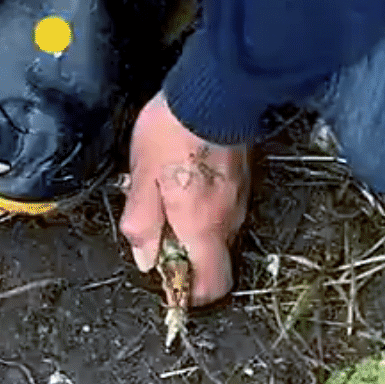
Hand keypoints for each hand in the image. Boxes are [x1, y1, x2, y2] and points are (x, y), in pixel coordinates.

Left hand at [119, 92, 250, 305]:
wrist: (212, 92)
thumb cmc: (174, 133)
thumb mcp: (142, 178)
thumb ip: (142, 224)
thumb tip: (144, 258)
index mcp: (202, 227)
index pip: (212, 285)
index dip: (189, 292)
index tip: (165, 276)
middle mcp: (228, 219)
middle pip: (212, 259)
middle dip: (183, 253)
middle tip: (156, 225)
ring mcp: (240, 198)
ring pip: (216, 231)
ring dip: (191, 225)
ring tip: (164, 192)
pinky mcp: (242, 177)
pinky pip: (222, 206)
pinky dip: (203, 204)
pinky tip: (181, 176)